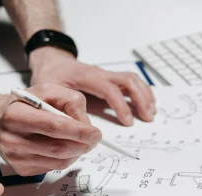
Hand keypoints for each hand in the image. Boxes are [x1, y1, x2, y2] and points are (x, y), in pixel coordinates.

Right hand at [0, 83, 101, 175]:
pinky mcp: (21, 169)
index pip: (54, 127)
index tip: (96, 133)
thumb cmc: (19, 105)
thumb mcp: (44, 90)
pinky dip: (65, 159)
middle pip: (58, 148)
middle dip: (83, 145)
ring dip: (76, 153)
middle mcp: (13, 139)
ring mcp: (16, 158)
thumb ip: (69, 100)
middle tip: (94, 139)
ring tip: (80, 142)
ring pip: (59, 162)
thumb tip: (85, 123)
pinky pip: (52, 168)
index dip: (79, 132)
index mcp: (16, 116)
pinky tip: (62, 147)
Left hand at [29, 47, 156, 125]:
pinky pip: (130, 82)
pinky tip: (147, 104)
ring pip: (132, 79)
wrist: (51, 61)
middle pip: (127, 80)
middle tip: (146, 117)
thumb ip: (64, 107)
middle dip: (140, 99)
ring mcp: (106, 74)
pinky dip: (142, 92)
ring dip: (144, 95)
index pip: (109, 89)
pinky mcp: (109, 79)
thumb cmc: (51, 76)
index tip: (128, 122)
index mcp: (86, 75)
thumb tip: (81, 126)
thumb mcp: (50, 91)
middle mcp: (100, 73)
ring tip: (151, 112)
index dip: (121, 106)